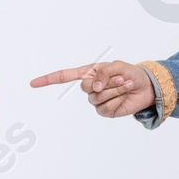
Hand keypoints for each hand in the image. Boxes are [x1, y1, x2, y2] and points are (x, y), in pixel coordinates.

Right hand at [29, 61, 155, 117]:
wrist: (145, 87)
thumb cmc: (130, 73)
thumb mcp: (117, 66)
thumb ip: (103, 73)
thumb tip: (94, 87)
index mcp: (88, 74)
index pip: (64, 76)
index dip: (48, 80)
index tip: (33, 83)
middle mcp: (90, 87)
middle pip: (85, 88)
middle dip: (106, 82)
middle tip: (121, 79)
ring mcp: (96, 101)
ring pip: (98, 98)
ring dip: (115, 91)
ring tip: (125, 86)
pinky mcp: (105, 111)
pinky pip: (105, 108)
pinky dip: (117, 101)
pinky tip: (124, 97)